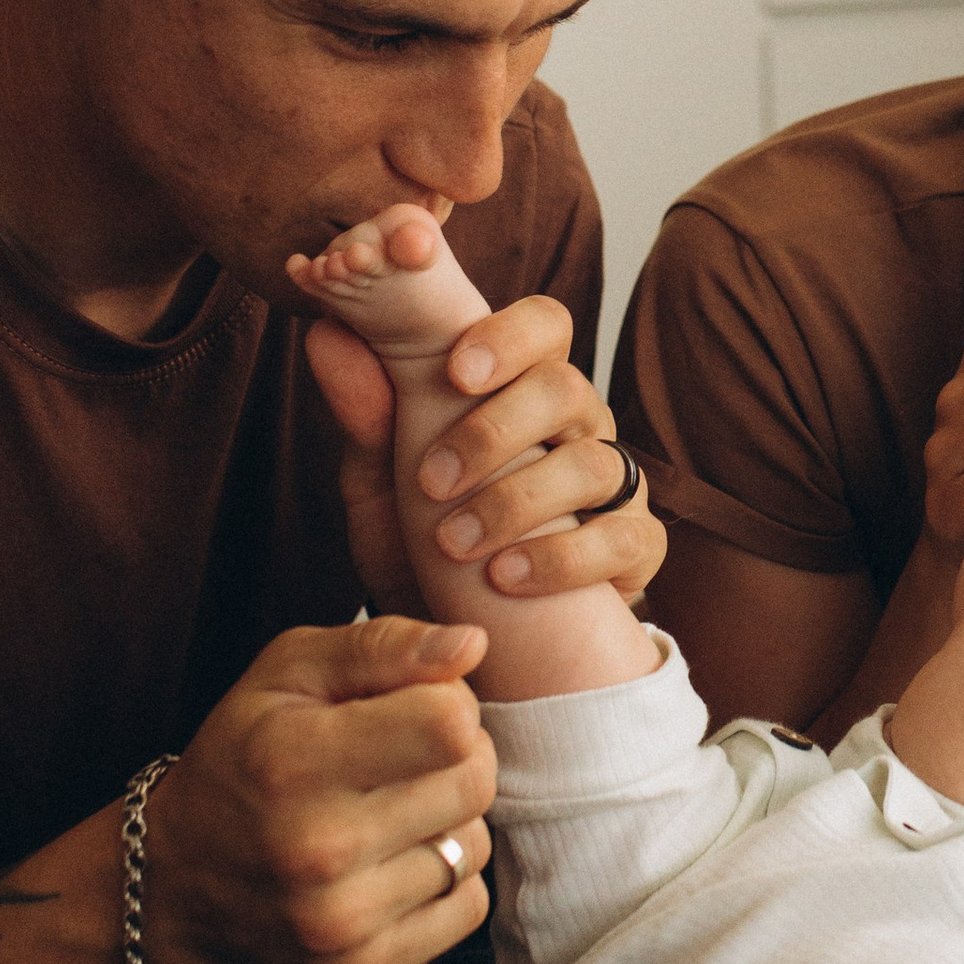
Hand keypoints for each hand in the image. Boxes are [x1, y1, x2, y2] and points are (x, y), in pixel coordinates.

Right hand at [142, 614, 497, 963]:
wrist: (174, 883)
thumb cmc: (243, 755)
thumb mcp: (288, 672)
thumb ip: (383, 644)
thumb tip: (472, 645)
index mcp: (293, 760)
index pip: (449, 724)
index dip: (450, 702)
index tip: (414, 707)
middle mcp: (314, 849)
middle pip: (475, 782)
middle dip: (459, 757)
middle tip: (405, 758)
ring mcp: (336, 923)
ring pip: (475, 847)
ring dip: (447, 823)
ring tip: (384, 815)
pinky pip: (468, 908)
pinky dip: (444, 882)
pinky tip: (388, 866)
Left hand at [305, 290, 666, 614]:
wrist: (458, 637)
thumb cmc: (422, 544)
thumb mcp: (380, 484)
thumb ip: (365, 416)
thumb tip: (328, 334)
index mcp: (523, 389)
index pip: (543, 325)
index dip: (509, 337)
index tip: (455, 372)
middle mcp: (577, 426)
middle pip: (568, 387)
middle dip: (496, 430)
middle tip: (432, 481)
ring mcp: (614, 484)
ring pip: (595, 463)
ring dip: (516, 503)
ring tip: (454, 546)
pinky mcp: (635, 547)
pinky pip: (626, 537)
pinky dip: (564, 559)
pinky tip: (508, 579)